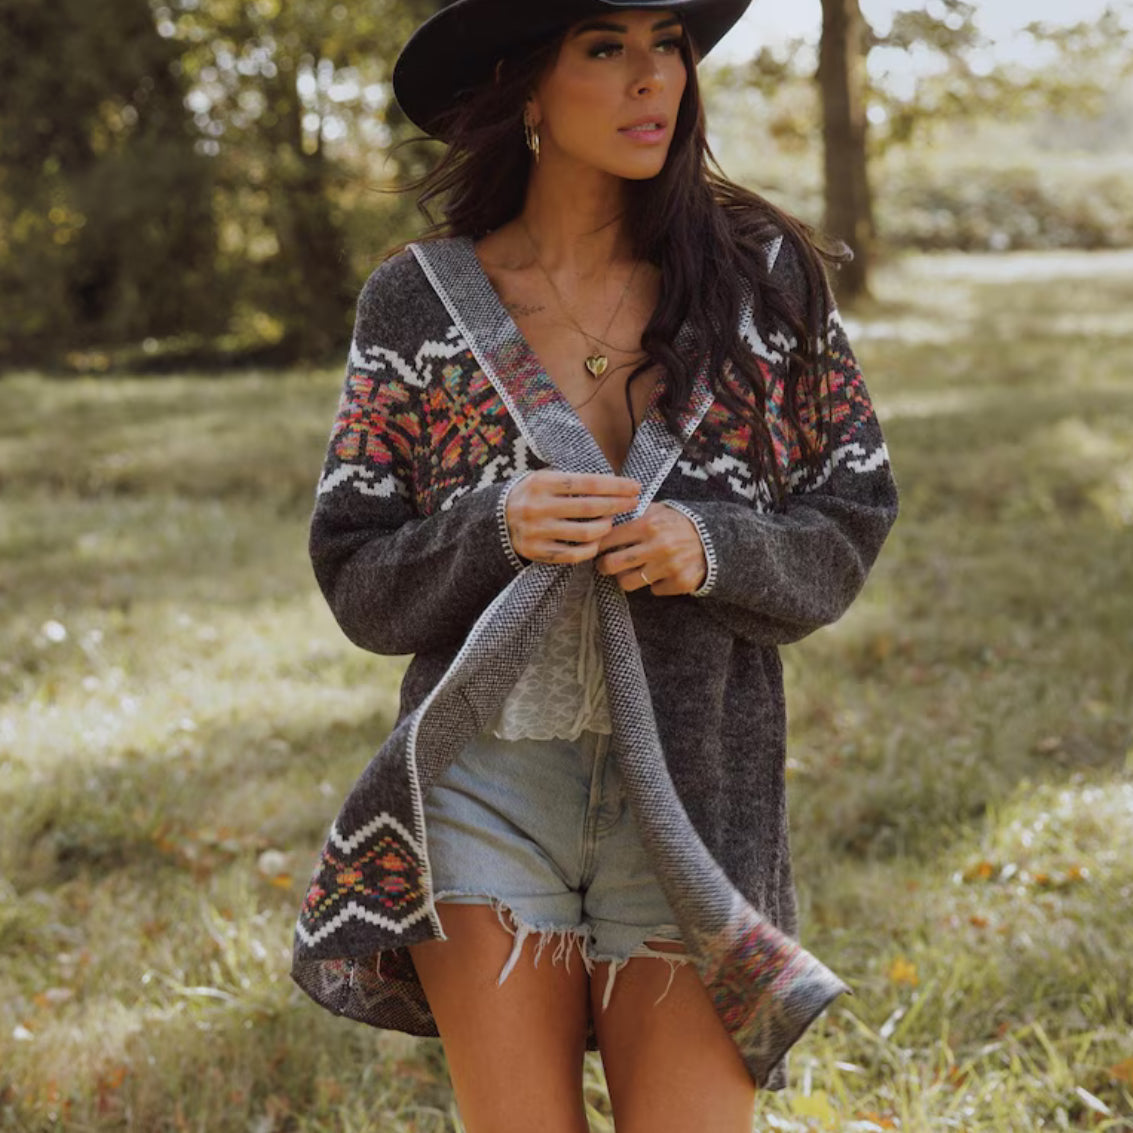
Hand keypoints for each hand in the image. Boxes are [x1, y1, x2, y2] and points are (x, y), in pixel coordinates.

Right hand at [506, 470, 640, 564]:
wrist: (498, 518)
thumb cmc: (533, 495)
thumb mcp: (546, 479)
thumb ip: (574, 481)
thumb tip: (615, 484)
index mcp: (542, 483)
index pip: (588, 483)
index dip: (615, 486)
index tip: (635, 487)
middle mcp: (538, 506)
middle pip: (589, 507)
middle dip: (617, 505)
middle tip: (634, 503)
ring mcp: (537, 531)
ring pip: (584, 533)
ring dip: (605, 528)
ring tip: (611, 523)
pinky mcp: (536, 552)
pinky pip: (572, 554)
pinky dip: (590, 549)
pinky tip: (597, 542)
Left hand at [594, 504, 707, 594]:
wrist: (716, 538)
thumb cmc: (679, 523)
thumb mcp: (658, 510)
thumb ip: (634, 513)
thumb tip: (604, 517)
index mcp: (648, 525)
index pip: (609, 538)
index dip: (598, 545)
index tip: (596, 547)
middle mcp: (658, 546)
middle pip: (612, 565)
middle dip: (604, 566)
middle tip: (606, 565)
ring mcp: (669, 567)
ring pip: (628, 582)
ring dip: (627, 578)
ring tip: (631, 571)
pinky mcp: (680, 583)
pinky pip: (654, 590)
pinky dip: (656, 584)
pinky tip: (662, 574)